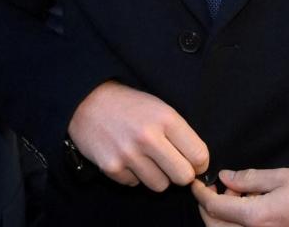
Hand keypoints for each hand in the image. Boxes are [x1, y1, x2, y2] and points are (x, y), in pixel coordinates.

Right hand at [67, 81, 208, 190]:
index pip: (199, 155)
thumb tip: (199, 163)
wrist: (88, 102)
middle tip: (172, 164)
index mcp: (166, 119)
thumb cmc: (130, 105)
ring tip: (147, 159)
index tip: (194, 162)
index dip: (200, 163)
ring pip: (160, 185)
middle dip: (181, 174)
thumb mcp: (160, 108)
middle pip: (183, 177)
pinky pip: (135, 184)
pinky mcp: (111, 167)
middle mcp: (148, 137)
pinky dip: (134, 176)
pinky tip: (128, 158)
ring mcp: (128, 154)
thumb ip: (180, 134)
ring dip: (157, 176)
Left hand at [192, 168, 288, 226]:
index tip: (196, 184)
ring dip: (222, 220)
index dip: (202, 195)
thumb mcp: (282, 176)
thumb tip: (225, 178)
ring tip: (236, 198)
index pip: (215, 209)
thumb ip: (249, 179)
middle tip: (219, 189)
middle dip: (209, 209)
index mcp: (257, 218)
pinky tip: (248, 211)